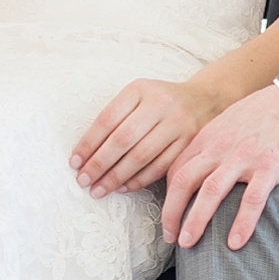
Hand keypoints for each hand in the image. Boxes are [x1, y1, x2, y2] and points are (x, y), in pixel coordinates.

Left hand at [71, 78, 214, 196]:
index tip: (74, 162)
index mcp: (140, 90)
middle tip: (83, 181)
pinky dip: (139, 180)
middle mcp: (160, 104)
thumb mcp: (138, 96)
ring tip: (99, 189)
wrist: (204, 100)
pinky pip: (160, 167)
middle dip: (99, 164)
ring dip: (116, 177)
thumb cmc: (159, 101)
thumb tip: (85, 153)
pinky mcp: (189, 143)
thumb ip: (116, 118)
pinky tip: (123, 188)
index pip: (107, 119)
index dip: (88, 143)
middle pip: (123, 139)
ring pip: (141, 157)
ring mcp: (177, 124)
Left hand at [161, 85, 278, 251]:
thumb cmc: (264, 115)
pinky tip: (235, 244)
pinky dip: (242, 222)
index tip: (169, 221)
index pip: (177, 170)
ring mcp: (244, 156)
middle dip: (172, 212)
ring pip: (211, 191)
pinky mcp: (270, 165)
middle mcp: (221, 147)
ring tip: (189, 244)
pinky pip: (252, 198)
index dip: (168, 198)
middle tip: (171, 237)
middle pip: (185, 181)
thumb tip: (196, 169)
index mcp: (209, 138)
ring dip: (196, 220)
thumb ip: (211, 145)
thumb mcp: (228, 123)